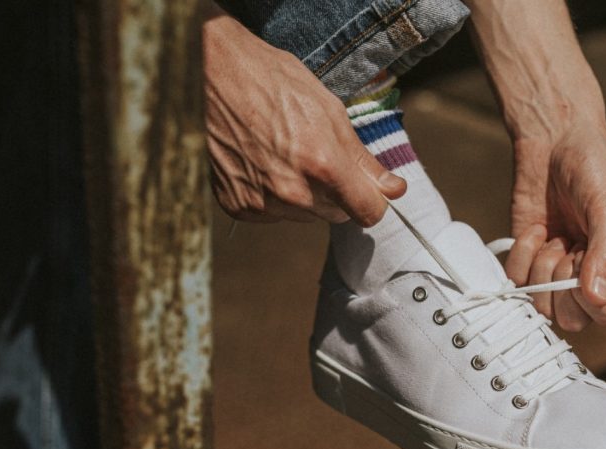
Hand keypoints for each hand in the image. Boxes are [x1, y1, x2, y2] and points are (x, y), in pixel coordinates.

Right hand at [203, 16, 405, 225]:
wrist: (212, 75)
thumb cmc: (272, 82)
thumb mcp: (329, 110)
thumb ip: (362, 158)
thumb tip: (393, 188)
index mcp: (323, 165)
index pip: (368, 212)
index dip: (372, 199)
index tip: (367, 189)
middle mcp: (293, 193)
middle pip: (336, 215)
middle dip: (335, 192)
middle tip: (315, 154)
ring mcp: (262, 203)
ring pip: (303, 216)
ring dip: (302, 195)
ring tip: (282, 153)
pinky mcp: (238, 207)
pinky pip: (270, 214)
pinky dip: (271, 196)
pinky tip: (260, 162)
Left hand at [464, 0, 605, 329]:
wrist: (554, 138)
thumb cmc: (594, 165)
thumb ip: (604, 255)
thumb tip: (598, 300)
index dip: (591, 303)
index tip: (581, 270)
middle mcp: (590, 274)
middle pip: (571, 319)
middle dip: (561, 286)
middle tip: (564, 249)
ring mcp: (557, 268)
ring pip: (541, 304)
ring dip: (539, 270)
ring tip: (550, 237)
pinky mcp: (528, 256)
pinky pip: (516, 280)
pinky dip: (520, 255)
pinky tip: (534, 229)